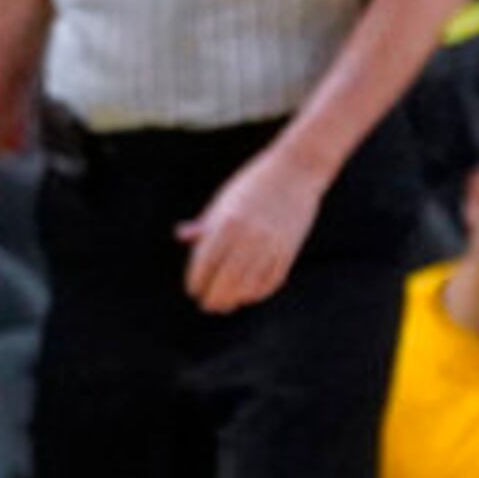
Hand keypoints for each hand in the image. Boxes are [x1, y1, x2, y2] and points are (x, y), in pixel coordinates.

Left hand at [176, 145, 327, 313]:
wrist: (295, 171)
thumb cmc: (251, 186)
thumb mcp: (223, 201)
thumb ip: (205, 224)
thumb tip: (182, 237)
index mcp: (226, 223)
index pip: (205, 263)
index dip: (197, 281)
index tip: (193, 291)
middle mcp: (248, 236)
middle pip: (227, 279)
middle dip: (215, 297)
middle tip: (208, 306)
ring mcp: (272, 244)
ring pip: (250, 284)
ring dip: (236, 299)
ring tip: (226, 305)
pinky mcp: (289, 249)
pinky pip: (272, 280)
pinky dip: (259, 292)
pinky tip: (248, 296)